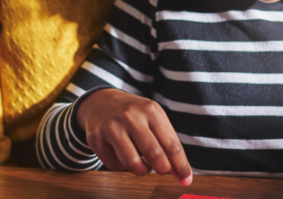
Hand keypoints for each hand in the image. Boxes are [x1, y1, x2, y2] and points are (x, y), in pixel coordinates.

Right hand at [76, 88, 192, 184]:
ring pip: (133, 164)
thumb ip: (168, 144)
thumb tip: (182, 176)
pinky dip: (122, 166)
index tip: (186, 179)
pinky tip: (122, 154)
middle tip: (162, 170)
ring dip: (142, 170)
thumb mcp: (153, 120)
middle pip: (154, 155)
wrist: (101, 102)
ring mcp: (112, 127)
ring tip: (142, 163)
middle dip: (163, 169)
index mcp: (151, 110)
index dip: (181, 166)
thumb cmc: (135, 115)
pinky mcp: (96, 138)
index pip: (171, 144)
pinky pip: (115, 166)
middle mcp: (131, 116)